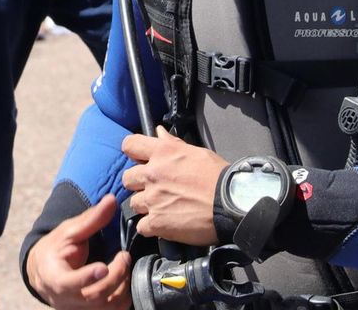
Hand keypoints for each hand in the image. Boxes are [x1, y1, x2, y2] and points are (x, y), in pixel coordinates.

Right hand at [26, 194, 131, 308]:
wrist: (44, 272)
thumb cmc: (55, 249)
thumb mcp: (69, 231)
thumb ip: (91, 219)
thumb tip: (111, 200)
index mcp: (54, 277)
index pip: (68, 283)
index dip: (86, 277)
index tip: (103, 267)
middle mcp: (64, 299)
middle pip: (94, 296)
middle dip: (115, 276)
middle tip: (124, 256)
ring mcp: (77, 309)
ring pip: (105, 307)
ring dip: (122, 287)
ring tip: (125, 266)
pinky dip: (123, 299)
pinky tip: (125, 281)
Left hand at [121, 126, 227, 245]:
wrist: (230, 203)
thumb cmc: (217, 177)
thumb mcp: (196, 152)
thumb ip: (173, 144)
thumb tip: (159, 132)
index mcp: (162, 153)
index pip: (129, 145)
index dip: (132, 153)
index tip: (138, 159)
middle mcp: (152, 174)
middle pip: (127, 178)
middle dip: (137, 183)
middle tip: (152, 188)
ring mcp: (152, 200)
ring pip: (133, 203)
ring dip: (145, 206)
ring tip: (162, 208)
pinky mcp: (157, 223)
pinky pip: (141, 226)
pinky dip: (150, 227)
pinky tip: (163, 224)